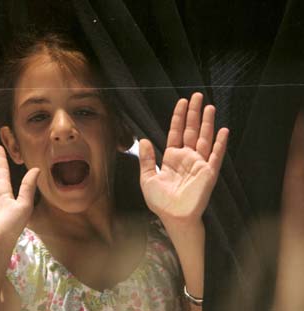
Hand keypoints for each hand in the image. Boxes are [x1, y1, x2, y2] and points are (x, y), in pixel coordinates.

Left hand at [139, 93, 227, 227]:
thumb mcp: (147, 178)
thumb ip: (146, 159)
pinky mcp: (208, 172)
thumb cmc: (160, 201)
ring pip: (204, 138)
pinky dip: (219, 143)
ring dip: (207, 123)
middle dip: (194, 113)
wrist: (173, 217)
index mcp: (172, 158)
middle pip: (191, 130)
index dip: (179, 117)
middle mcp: (187, 157)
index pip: (176, 132)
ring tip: (210, 106)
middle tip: (197, 96)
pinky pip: (215, 155)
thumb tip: (144, 139)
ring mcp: (198, 164)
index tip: (181, 102)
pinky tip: (223, 130)